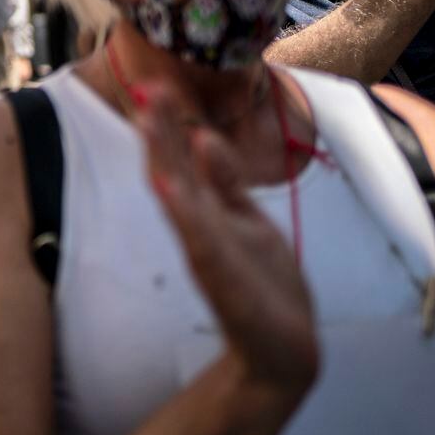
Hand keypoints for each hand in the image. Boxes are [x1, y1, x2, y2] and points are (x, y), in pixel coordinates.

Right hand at [133, 82, 317, 398]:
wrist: (285, 350)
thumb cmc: (264, 286)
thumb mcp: (248, 221)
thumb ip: (225, 183)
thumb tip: (203, 137)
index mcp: (209, 213)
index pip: (181, 161)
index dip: (169, 125)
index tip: (156, 84)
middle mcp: (201, 228)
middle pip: (174, 171)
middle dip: (163, 132)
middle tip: (149, 88)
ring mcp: (209, 253)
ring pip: (181, 200)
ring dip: (164, 161)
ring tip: (150, 124)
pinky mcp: (224, 281)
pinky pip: (201, 242)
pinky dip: (185, 215)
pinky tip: (171, 189)